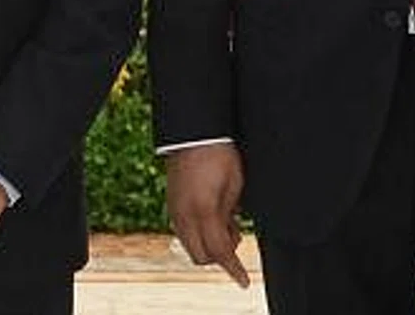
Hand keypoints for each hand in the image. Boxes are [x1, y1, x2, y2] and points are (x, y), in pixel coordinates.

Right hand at [164, 144, 249, 287]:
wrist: (193, 133)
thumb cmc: (218, 154)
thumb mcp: (234, 185)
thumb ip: (230, 215)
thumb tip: (230, 234)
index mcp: (203, 210)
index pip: (219, 251)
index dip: (233, 268)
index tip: (243, 280)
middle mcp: (184, 216)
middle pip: (201, 256)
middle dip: (219, 255)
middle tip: (235, 234)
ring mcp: (174, 211)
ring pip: (191, 246)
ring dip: (208, 244)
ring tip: (226, 220)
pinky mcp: (171, 205)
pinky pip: (184, 232)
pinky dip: (198, 234)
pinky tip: (212, 215)